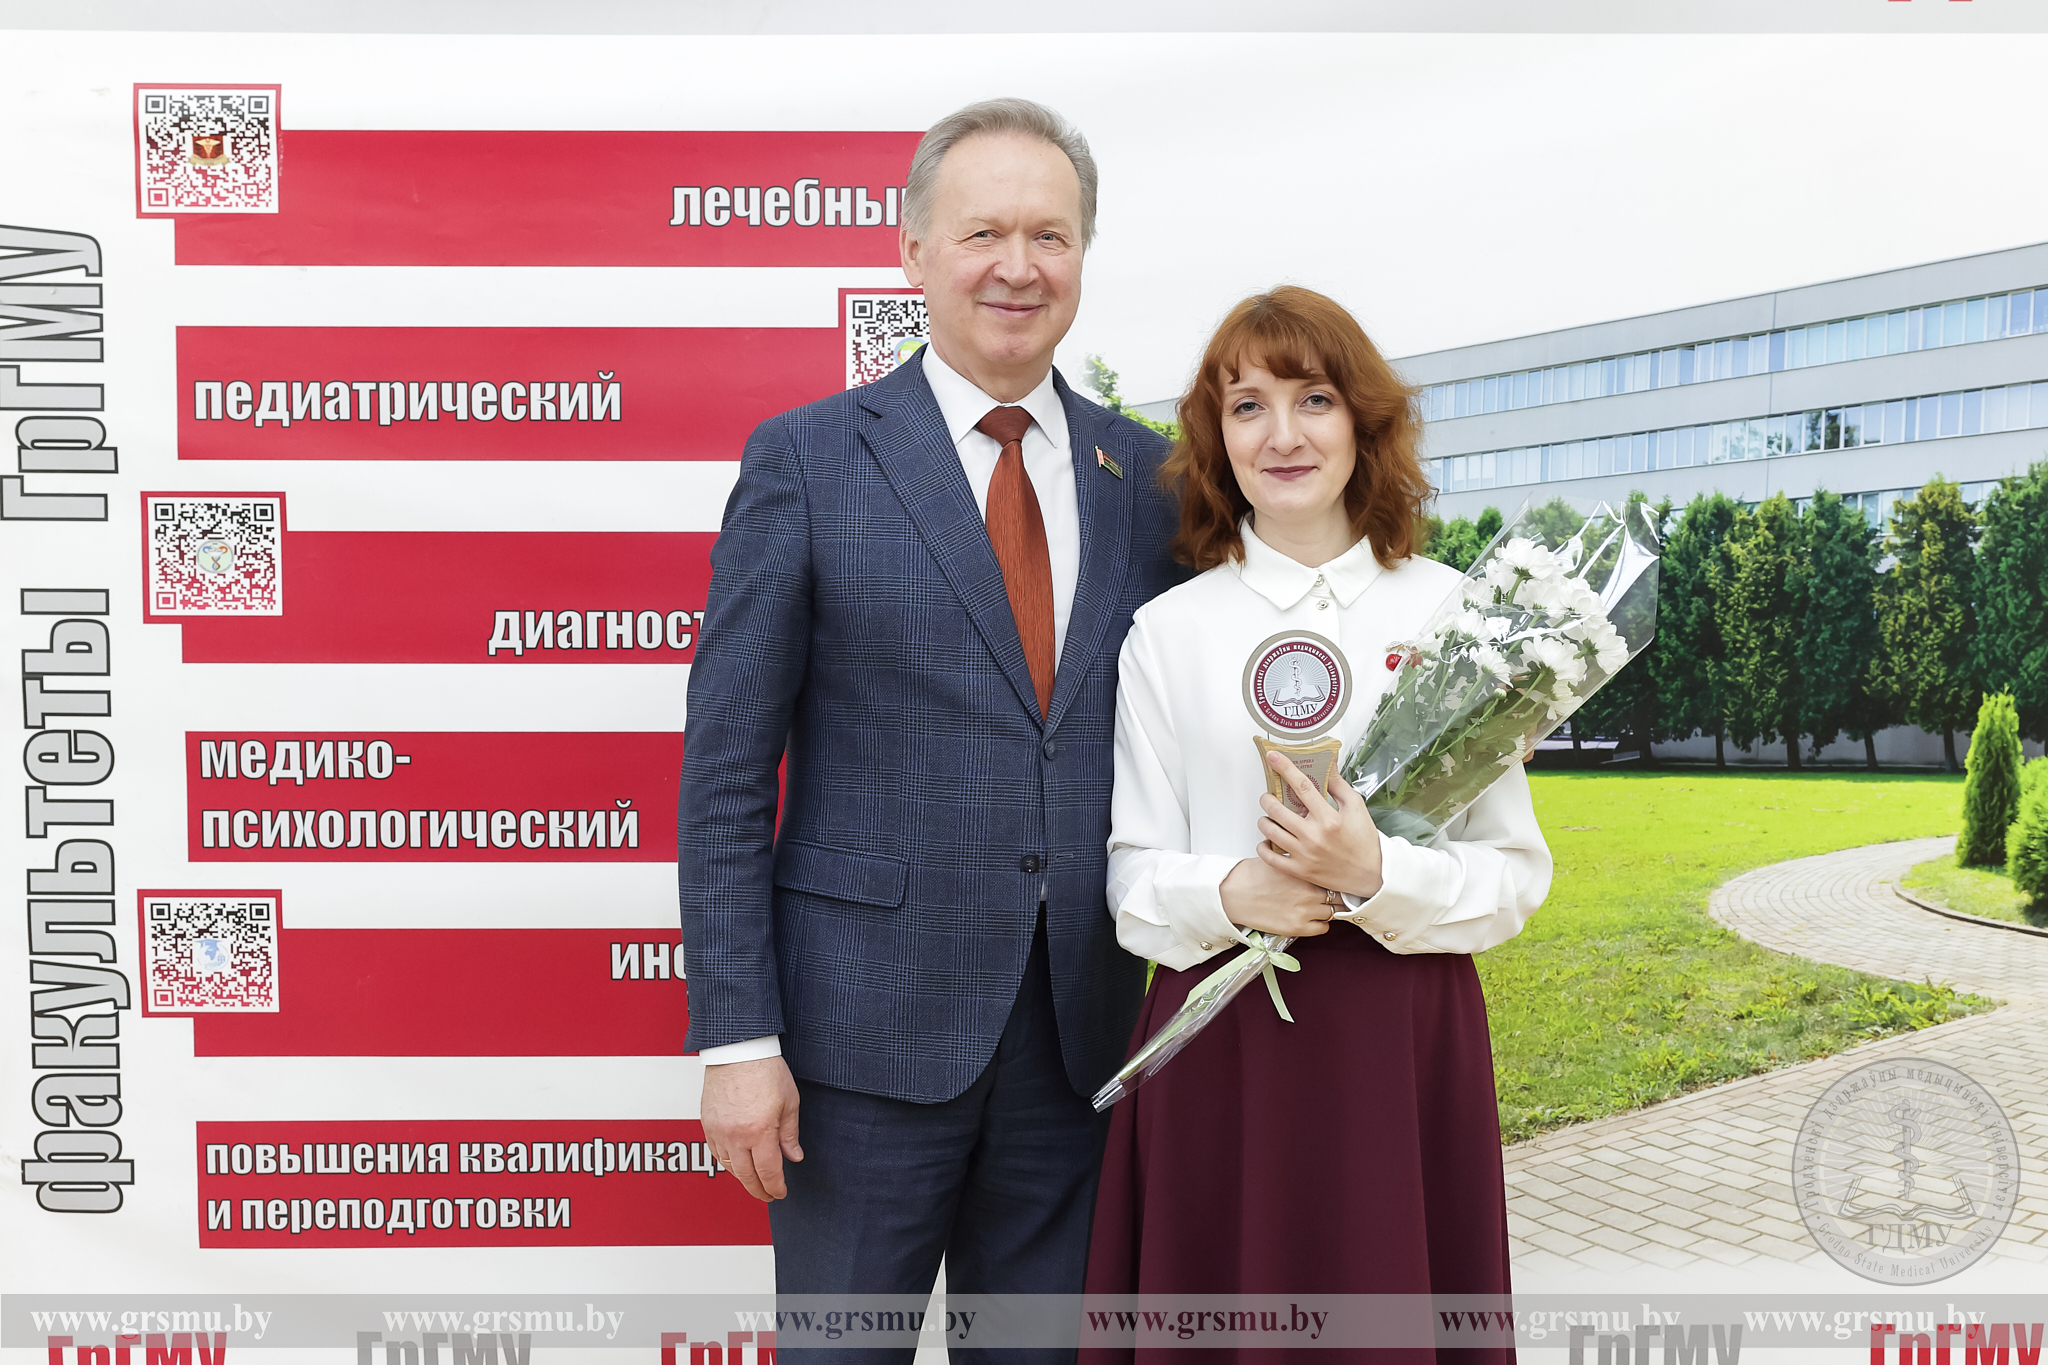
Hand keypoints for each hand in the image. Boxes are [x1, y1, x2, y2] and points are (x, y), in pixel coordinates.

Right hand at [701, 1056, 802, 1201]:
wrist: (738, 1050)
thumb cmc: (765, 1070)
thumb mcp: (789, 1102)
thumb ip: (789, 1134)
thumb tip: (793, 1157)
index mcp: (759, 1131)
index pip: (768, 1172)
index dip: (776, 1187)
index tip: (780, 1193)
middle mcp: (736, 1135)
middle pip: (746, 1176)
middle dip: (759, 1190)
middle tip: (768, 1195)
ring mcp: (719, 1130)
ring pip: (729, 1167)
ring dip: (743, 1178)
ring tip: (755, 1181)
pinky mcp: (707, 1123)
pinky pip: (716, 1152)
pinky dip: (728, 1163)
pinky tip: (737, 1163)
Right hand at [1220, 854, 1335, 937]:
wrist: (1234, 894)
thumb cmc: (1251, 876)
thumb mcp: (1278, 858)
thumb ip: (1298, 860)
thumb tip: (1309, 858)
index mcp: (1305, 871)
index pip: (1334, 875)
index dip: (1335, 878)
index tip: (1335, 880)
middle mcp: (1309, 890)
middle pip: (1338, 895)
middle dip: (1336, 895)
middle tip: (1331, 895)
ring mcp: (1305, 910)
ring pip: (1333, 912)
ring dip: (1328, 909)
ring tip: (1319, 907)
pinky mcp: (1298, 927)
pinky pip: (1323, 928)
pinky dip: (1320, 924)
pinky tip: (1311, 918)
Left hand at [1256, 749, 1383, 900]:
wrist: (1371, 874)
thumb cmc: (1363, 841)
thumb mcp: (1356, 807)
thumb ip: (1338, 784)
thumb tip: (1328, 762)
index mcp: (1329, 818)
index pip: (1302, 786)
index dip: (1285, 768)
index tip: (1273, 757)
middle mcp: (1314, 836)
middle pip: (1277, 809)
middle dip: (1267, 798)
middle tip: (1269, 796)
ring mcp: (1305, 854)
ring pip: (1270, 831)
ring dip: (1264, 820)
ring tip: (1269, 817)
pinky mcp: (1299, 870)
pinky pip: (1270, 857)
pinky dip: (1263, 846)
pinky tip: (1267, 840)